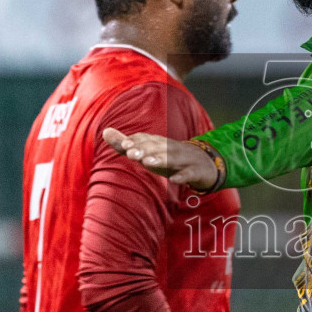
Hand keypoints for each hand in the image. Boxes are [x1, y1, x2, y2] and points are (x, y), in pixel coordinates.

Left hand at [103, 127, 219, 189]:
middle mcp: (170, 149)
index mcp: (159, 144)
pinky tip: (174, 180)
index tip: (124, 145)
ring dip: (160, 159)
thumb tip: (105, 131)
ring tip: (147, 162)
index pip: (146, 140)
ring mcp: (184, 160)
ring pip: (172, 158)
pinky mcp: (195, 172)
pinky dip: (182, 176)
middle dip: (145, 149)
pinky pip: (189, 174)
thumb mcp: (148, 151)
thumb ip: (126, 144)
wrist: (206, 164)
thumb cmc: (170, 158)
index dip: (136, 142)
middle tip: (131, 153)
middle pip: (157, 148)